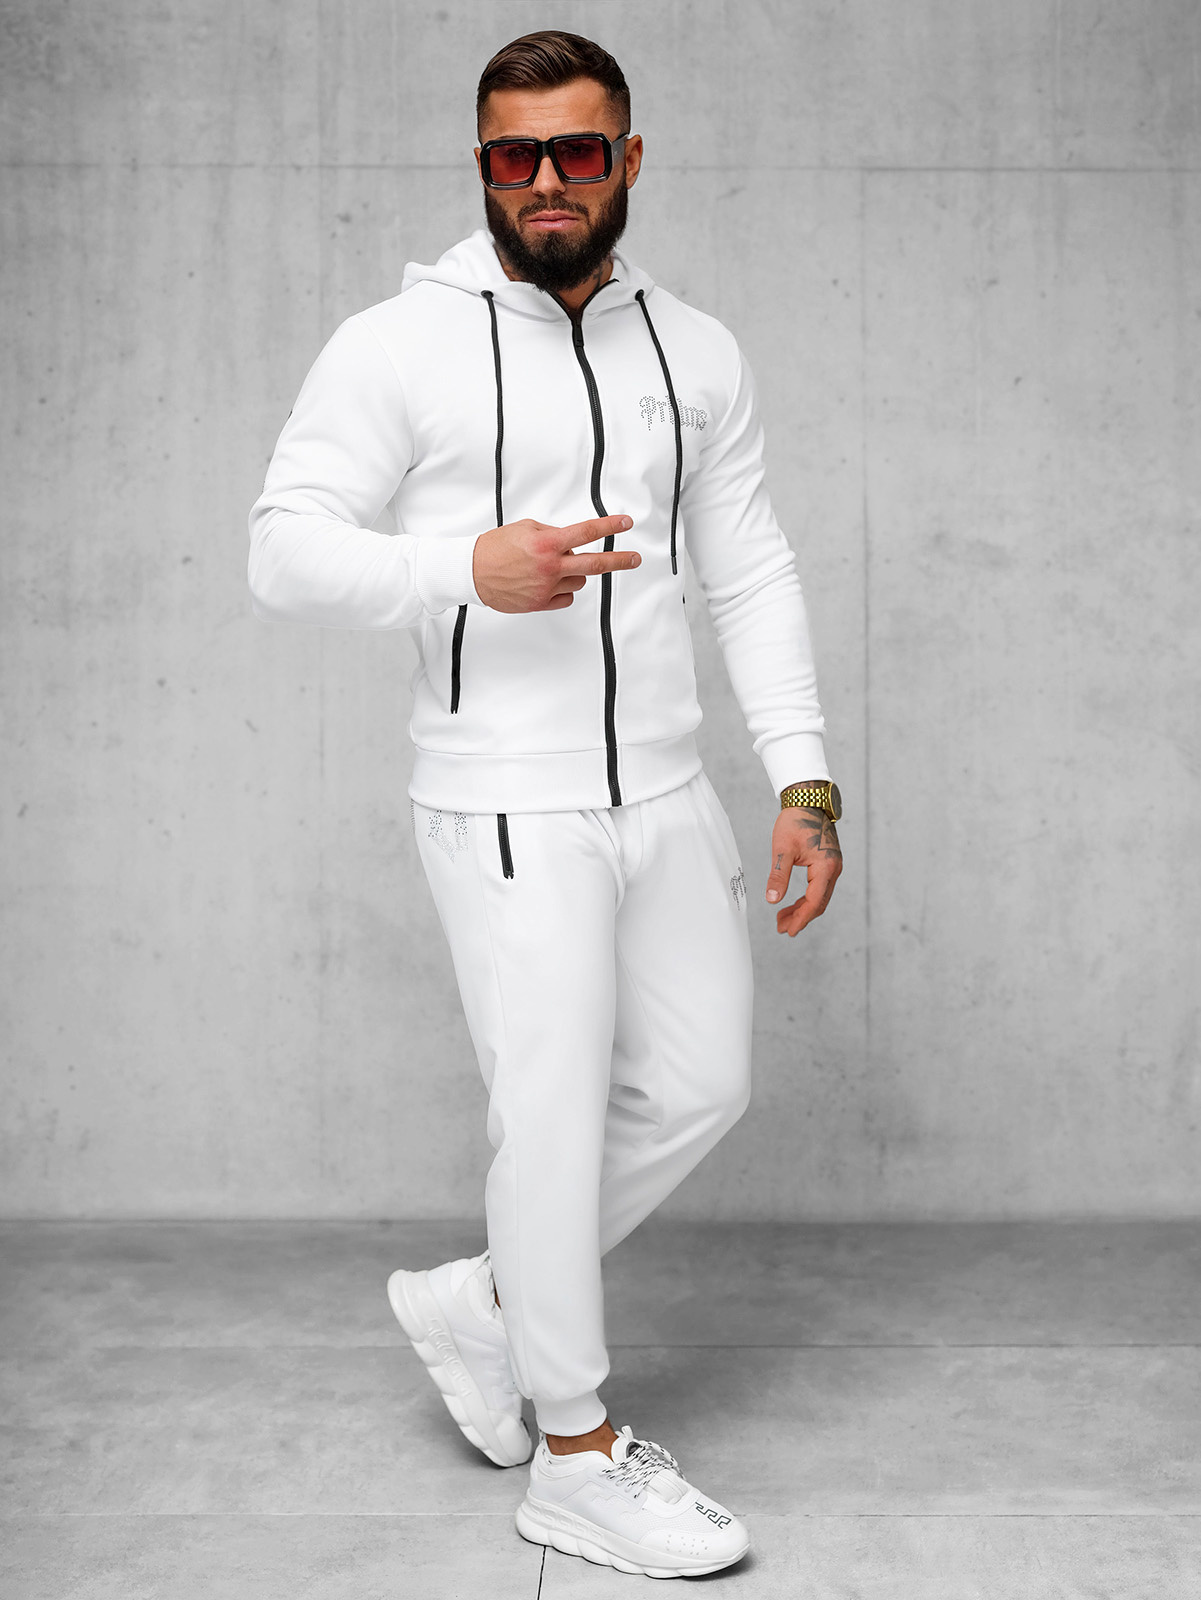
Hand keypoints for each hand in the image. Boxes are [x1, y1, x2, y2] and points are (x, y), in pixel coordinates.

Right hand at [472, 515, 640, 612]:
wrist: (471, 571)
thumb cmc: (494, 548)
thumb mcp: (525, 528)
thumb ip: (552, 533)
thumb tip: (571, 541)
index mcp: (546, 543)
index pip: (586, 532)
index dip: (609, 527)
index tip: (625, 524)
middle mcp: (550, 566)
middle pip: (595, 564)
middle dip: (619, 560)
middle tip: (634, 559)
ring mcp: (546, 587)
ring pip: (579, 581)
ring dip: (575, 573)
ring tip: (553, 567)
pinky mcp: (540, 604)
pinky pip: (566, 597)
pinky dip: (563, 590)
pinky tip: (548, 583)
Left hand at [765, 807, 842, 935]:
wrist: (808, 801)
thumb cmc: (795, 821)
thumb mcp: (783, 849)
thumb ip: (778, 876)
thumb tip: (772, 900)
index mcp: (826, 867)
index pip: (814, 902)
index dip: (801, 919)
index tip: (788, 931)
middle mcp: (834, 869)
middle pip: (819, 903)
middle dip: (800, 917)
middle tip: (782, 928)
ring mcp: (833, 866)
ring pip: (819, 897)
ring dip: (802, 909)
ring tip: (783, 918)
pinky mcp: (828, 863)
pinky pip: (819, 887)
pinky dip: (806, 898)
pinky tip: (792, 902)